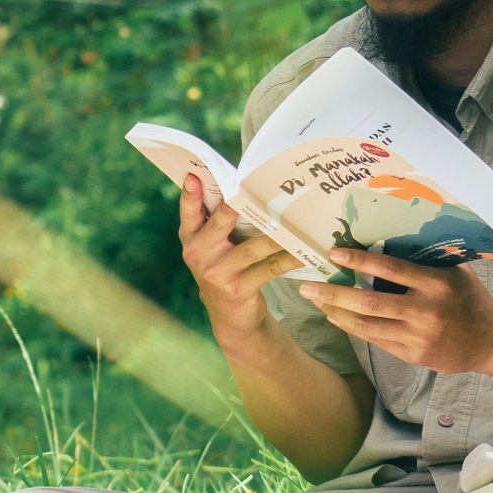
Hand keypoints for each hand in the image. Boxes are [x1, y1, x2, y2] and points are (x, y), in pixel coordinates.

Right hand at [178, 174, 302, 346]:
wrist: (230, 317)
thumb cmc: (225, 268)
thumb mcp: (211, 247)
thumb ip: (216, 221)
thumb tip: (240, 184)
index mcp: (190, 237)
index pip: (189, 211)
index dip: (190, 193)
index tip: (193, 175)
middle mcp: (199, 253)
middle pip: (222, 220)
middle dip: (239, 204)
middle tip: (256, 188)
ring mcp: (218, 272)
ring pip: (253, 246)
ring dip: (278, 234)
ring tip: (297, 220)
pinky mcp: (238, 288)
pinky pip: (269, 268)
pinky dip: (289, 259)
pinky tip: (304, 252)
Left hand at [299, 248, 492, 378]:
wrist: (491, 340)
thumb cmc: (470, 298)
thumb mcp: (454, 272)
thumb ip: (424, 261)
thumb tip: (385, 241)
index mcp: (437, 284)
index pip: (390, 269)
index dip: (359, 261)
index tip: (333, 253)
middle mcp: (425, 311)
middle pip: (369, 302)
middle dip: (333, 294)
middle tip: (306, 286)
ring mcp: (418, 337)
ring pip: (367, 325)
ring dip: (336, 312)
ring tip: (315, 301)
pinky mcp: (412, 355)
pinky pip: (375, 340)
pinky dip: (353, 328)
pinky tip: (337, 318)